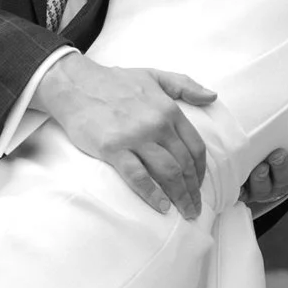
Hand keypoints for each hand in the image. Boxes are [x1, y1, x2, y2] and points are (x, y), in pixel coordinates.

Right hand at [38, 51, 216, 216]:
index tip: (198, 186)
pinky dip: (152, 194)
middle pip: (184, 164)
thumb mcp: (154, 75)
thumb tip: (212, 97)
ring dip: (179, 196)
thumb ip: (185, 85)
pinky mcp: (113, 149)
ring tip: (183, 212)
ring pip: (167, 173)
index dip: (200, 171)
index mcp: (169, 110)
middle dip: (192, 190)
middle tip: (194, 208)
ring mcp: (135, 137)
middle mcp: (157, 125)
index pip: (195, 147)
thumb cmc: (114, 81)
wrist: (75, 84)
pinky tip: (160, 206)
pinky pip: (138, 177)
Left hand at [241, 137, 287, 220]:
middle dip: (282, 167)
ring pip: (264, 188)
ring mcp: (261, 190)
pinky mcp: (242, 193)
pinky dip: (241, 189)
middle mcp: (279, 183)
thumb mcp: (284, 142)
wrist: (245, 165)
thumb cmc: (268, 149)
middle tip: (278, 155)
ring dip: (263, 178)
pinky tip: (240, 181)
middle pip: (285, 178)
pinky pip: (241, 194)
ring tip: (261, 167)